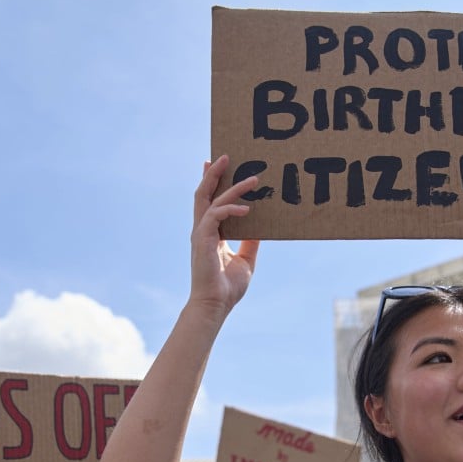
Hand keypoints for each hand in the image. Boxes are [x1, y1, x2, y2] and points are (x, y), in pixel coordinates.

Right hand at [189, 154, 260, 316]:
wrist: (216, 305)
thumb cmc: (227, 287)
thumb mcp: (246, 259)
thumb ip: (251, 241)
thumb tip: (262, 226)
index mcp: (209, 233)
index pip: (208, 202)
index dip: (211, 182)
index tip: (216, 164)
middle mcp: (202, 230)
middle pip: (203, 193)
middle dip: (213, 173)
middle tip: (226, 156)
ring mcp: (201, 233)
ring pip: (210, 199)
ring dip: (229, 185)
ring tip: (251, 177)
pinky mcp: (203, 239)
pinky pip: (216, 215)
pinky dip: (231, 208)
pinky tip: (248, 209)